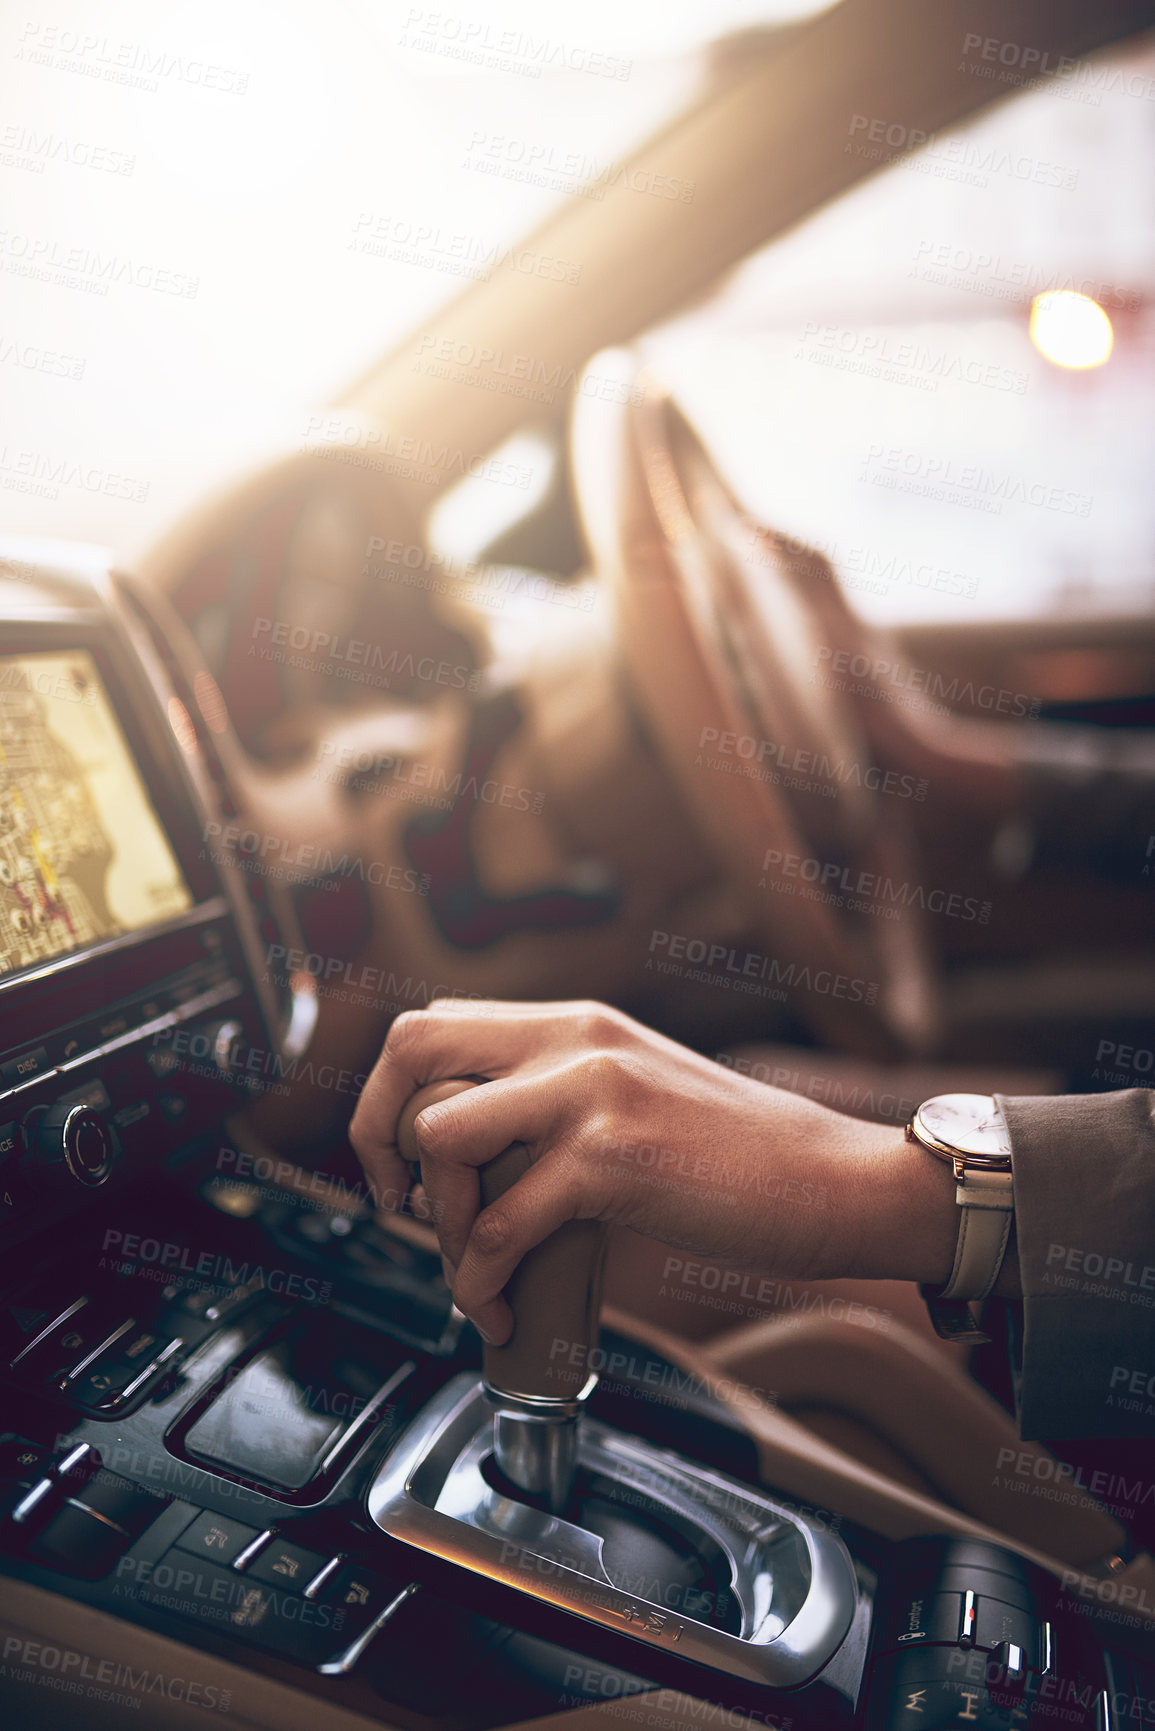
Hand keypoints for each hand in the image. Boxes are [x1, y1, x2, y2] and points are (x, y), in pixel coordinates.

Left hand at [349, 999, 960, 1343]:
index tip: (399, 1162)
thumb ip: (559, 1096)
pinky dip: (480, 1279)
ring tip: (471, 1266)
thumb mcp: (634, 1090)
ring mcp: (593, 1094)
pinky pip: (502, 1223)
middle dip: (378, 1132)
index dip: (390, 1095)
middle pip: (413, 1048)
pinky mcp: (615, 1162)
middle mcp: (575, 1039)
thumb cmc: (737, 1154)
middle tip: (398, 1199)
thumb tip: (475, 1149)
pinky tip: (500, 1305)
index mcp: (575, 1021)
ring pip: (443, 1137)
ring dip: (441, 1218)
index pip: (433, 1023)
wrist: (832, 1179)